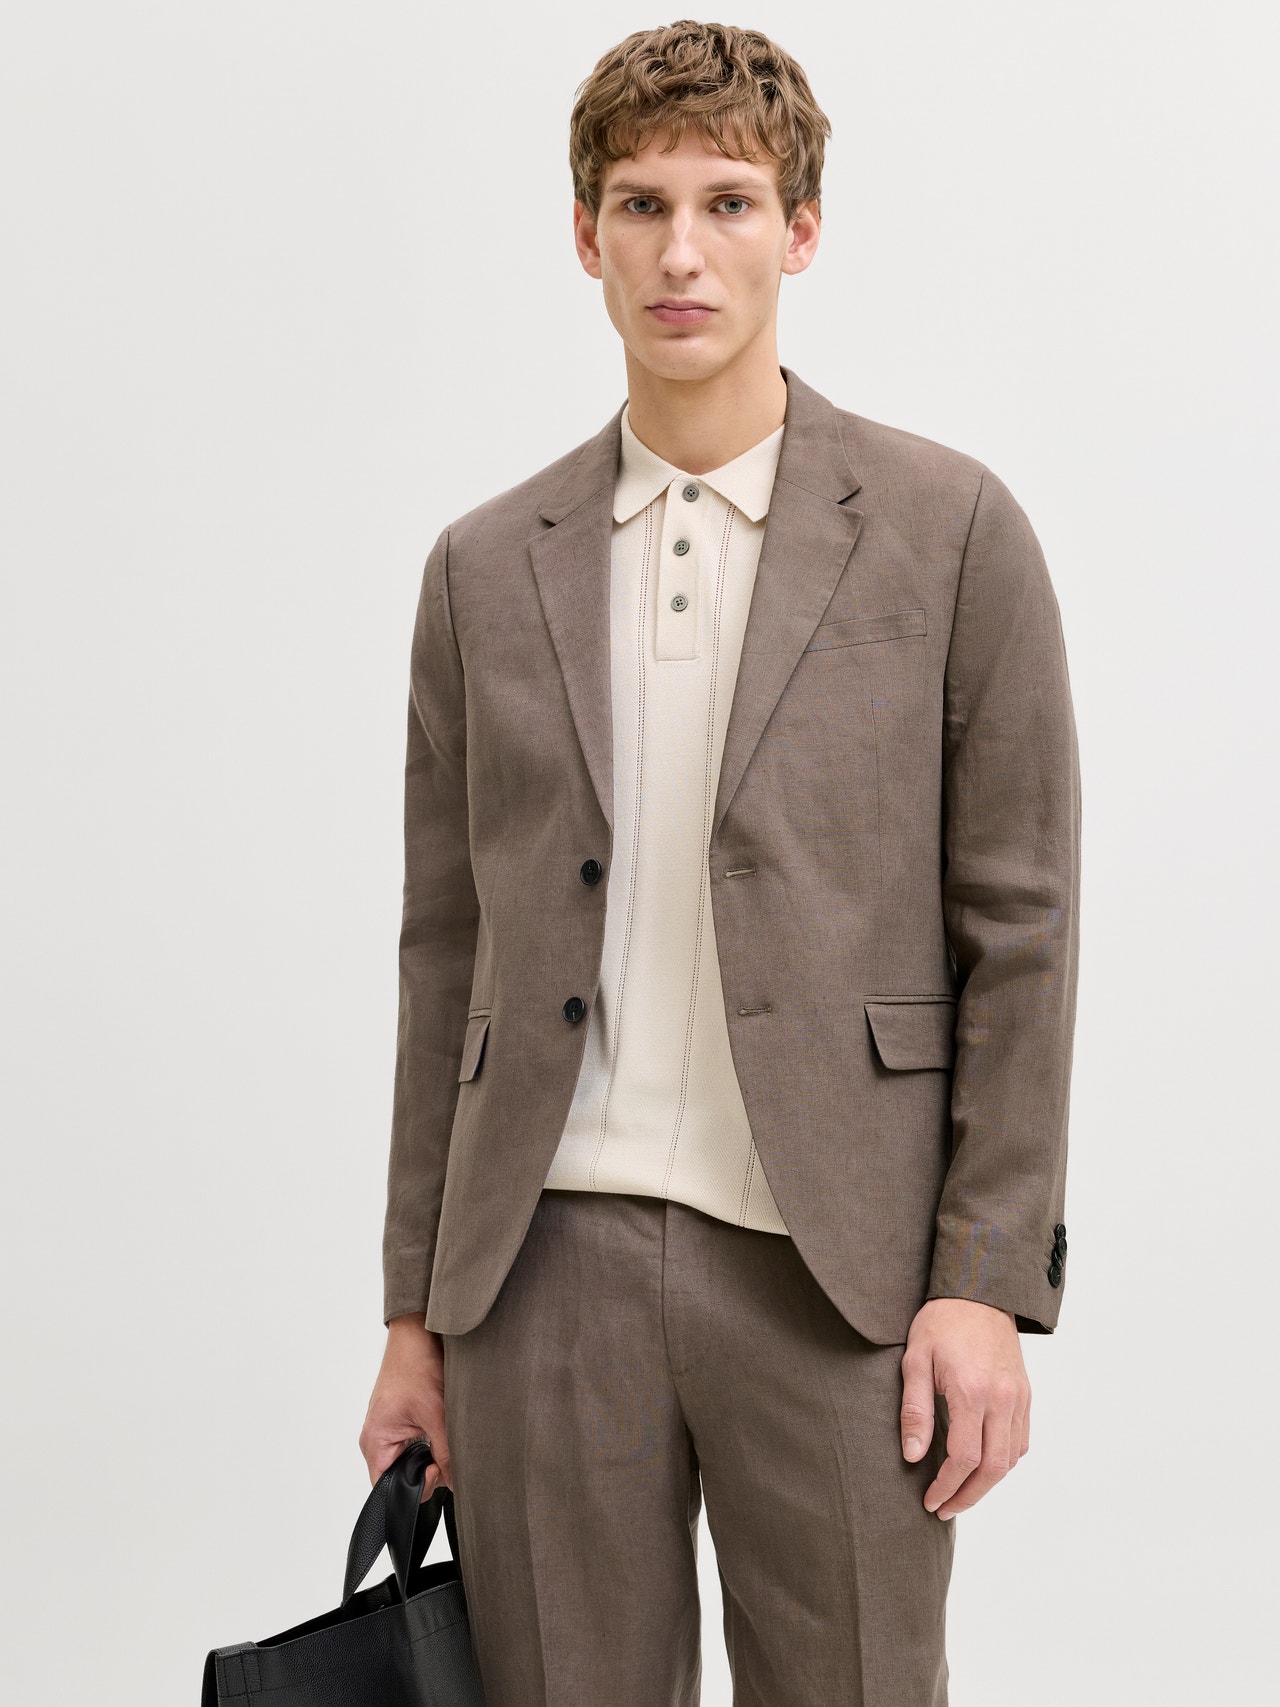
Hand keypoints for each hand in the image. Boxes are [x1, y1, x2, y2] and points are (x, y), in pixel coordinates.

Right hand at [359, 1315, 452, 1502]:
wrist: (416, 1335)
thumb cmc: (416, 1367)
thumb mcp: (437, 1415)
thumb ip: (447, 1453)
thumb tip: (457, 1481)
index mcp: (375, 1442)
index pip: (386, 1488)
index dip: (414, 1489)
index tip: (437, 1470)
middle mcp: (375, 1439)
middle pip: (398, 1477)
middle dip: (424, 1472)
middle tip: (443, 1455)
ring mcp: (385, 1430)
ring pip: (406, 1461)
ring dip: (426, 1456)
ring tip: (439, 1435)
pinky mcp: (396, 1422)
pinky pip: (409, 1446)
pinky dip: (425, 1444)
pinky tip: (436, 1428)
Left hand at [900, 1297, 1030, 1519]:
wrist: (978, 1292)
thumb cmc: (941, 1323)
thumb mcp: (916, 1360)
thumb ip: (915, 1410)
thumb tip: (913, 1456)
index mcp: (972, 1391)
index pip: (963, 1457)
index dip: (946, 1486)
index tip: (930, 1501)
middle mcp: (1002, 1399)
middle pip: (993, 1468)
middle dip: (969, 1496)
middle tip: (945, 1509)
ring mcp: (1018, 1397)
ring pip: (1011, 1459)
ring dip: (988, 1483)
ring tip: (961, 1493)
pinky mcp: (1025, 1394)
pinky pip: (1022, 1440)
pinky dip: (1005, 1461)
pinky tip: (984, 1466)